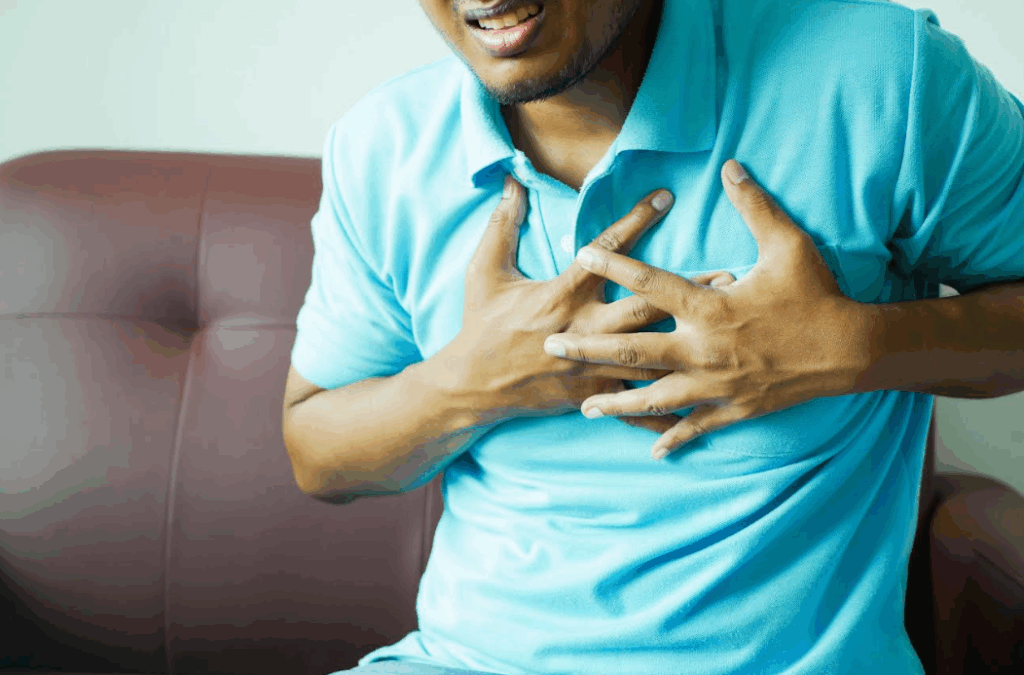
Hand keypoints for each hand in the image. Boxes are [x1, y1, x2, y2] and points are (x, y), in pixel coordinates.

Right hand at [431, 175, 733, 434]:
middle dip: (687, 290)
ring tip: (726, 327)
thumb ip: (502, 226)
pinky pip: (635, 402)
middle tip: (727, 275)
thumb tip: (513, 183)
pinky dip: (668, 406)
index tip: (665, 197)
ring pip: (650, 354)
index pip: (606, 252)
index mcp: (561, 295)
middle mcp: (583, 329)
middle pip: (645, 307)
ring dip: (691, 340)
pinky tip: (702, 403)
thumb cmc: (479, 325)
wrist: (470, 385)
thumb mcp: (483, 271)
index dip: (636, 221)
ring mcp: (590, 366)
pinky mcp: (591, 393)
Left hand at [542, 160, 871, 458]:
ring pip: (653, 398)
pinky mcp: (733, 409)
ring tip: (585, 407)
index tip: (580, 255)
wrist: (850, 350)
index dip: (614, 266)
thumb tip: (732, 166)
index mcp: (710, 308)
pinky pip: (695, 427)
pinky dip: (672, 439)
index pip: (651, 283)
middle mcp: (703, 349)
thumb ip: (754, 205)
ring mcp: (715, 385)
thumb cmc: (817, 294)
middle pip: (632, 351)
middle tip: (552, 347)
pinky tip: (650, 451)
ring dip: (616, 403)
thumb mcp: (788, 244)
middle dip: (588, 349)